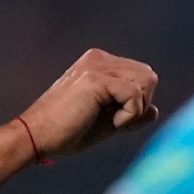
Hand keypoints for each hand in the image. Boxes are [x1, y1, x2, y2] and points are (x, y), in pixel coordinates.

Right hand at [16, 49, 158, 159]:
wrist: (39, 135)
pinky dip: (130, 114)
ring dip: (136, 108)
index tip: (119, 119)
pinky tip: (112, 122)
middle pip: (148, 75)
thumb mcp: (108, 123)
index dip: (139, 103)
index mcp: (100, 64)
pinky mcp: (96, 79)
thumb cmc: (68, 131)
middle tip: (120, 120)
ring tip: (113, 120)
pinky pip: (134, 94)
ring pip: (146, 81)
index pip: (142, 76)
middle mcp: (99, 59)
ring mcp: (97, 66)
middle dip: (142, 103)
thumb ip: (131, 114)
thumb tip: (155, 110)